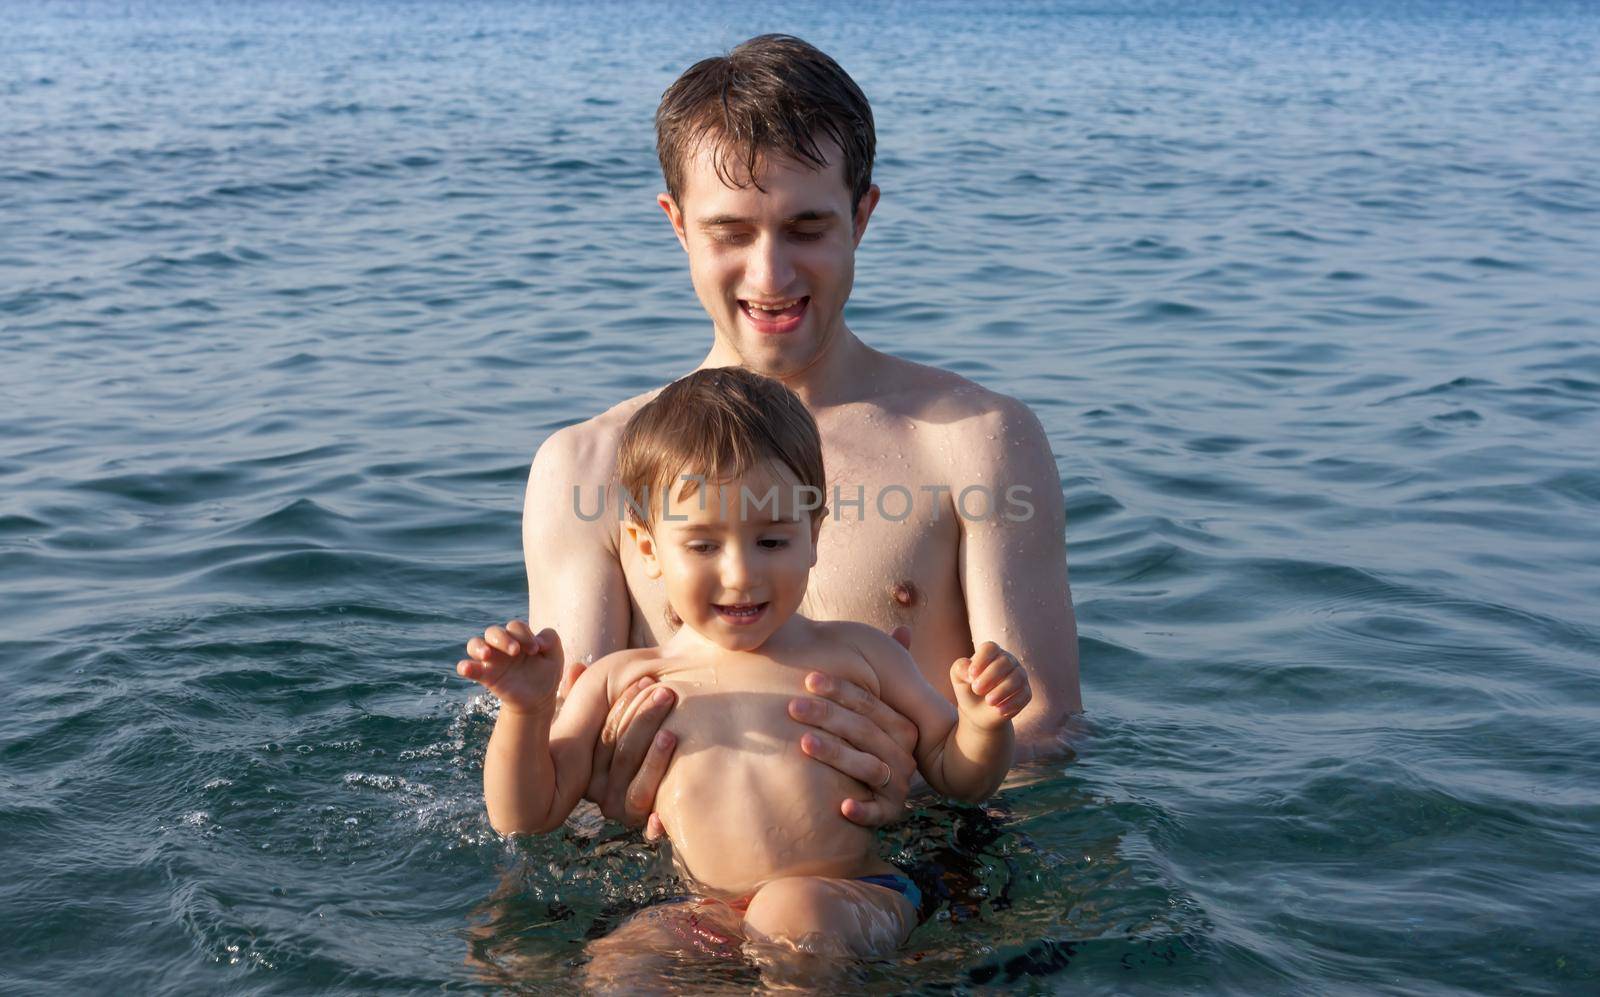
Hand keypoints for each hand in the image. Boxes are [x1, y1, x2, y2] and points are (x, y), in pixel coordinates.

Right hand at [456, 620, 562, 714]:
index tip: (535, 650)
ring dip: (479, 647)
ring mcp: (491, 661)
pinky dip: (465, 666)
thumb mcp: (555, 655)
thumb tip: (538, 640)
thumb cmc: (546, 673)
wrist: (539, 699)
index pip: (514, 626)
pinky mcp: (485, 676)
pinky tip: (466, 668)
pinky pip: (467, 668)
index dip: (524, 634)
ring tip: (487, 655)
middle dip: (502, 638)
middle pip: (492, 632)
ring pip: (474, 644)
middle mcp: (501, 646)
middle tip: (515, 651)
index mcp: (518, 637)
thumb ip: (551, 639)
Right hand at [585, 675, 676, 838]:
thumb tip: (575, 667)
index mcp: (589, 763)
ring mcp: (622, 808)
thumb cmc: (627, 726)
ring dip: (655, 761)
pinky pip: (648, 823)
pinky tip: (666, 812)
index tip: (646, 681)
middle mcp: (601, 791)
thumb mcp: (601, 707)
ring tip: (671, 734)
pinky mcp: (644, 823)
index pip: (605, 736)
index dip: (625, 707)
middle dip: (644, 722)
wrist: (662, 771)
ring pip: (637, 788)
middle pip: (623, 758)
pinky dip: (657, 819)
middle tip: (666, 693)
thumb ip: (583, 691)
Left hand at [790, 625, 918, 827]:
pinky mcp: (889, 813)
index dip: (840, 689)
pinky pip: (878, 813)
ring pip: (868, 768)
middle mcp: (902, 754)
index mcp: (900, 726)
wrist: (880, 792)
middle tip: (792, 706)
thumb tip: (904, 629)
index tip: (808, 678)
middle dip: (828, 717)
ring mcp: (897, 784)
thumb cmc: (869, 738)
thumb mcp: (880, 703)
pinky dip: (862, 809)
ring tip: (805, 744)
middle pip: (864, 732)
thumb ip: (889, 669)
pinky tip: (841, 805)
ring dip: (837, 756)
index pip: (870, 704)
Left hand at [950, 641, 1030, 729]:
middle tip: (976, 690)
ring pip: (1017, 678)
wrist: (978, 712)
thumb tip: (969, 671)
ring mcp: (1019, 676)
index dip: (981, 660)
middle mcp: (1008, 661)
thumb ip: (960, 668)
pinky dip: (1012, 703)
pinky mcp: (1025, 692)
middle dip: (990, 676)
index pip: (990, 648)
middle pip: (1005, 662)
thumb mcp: (958, 677)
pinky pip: (1024, 695)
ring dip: (1002, 690)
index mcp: (991, 653)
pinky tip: (999, 710)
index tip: (971, 675)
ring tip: (989, 701)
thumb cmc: (968, 688)